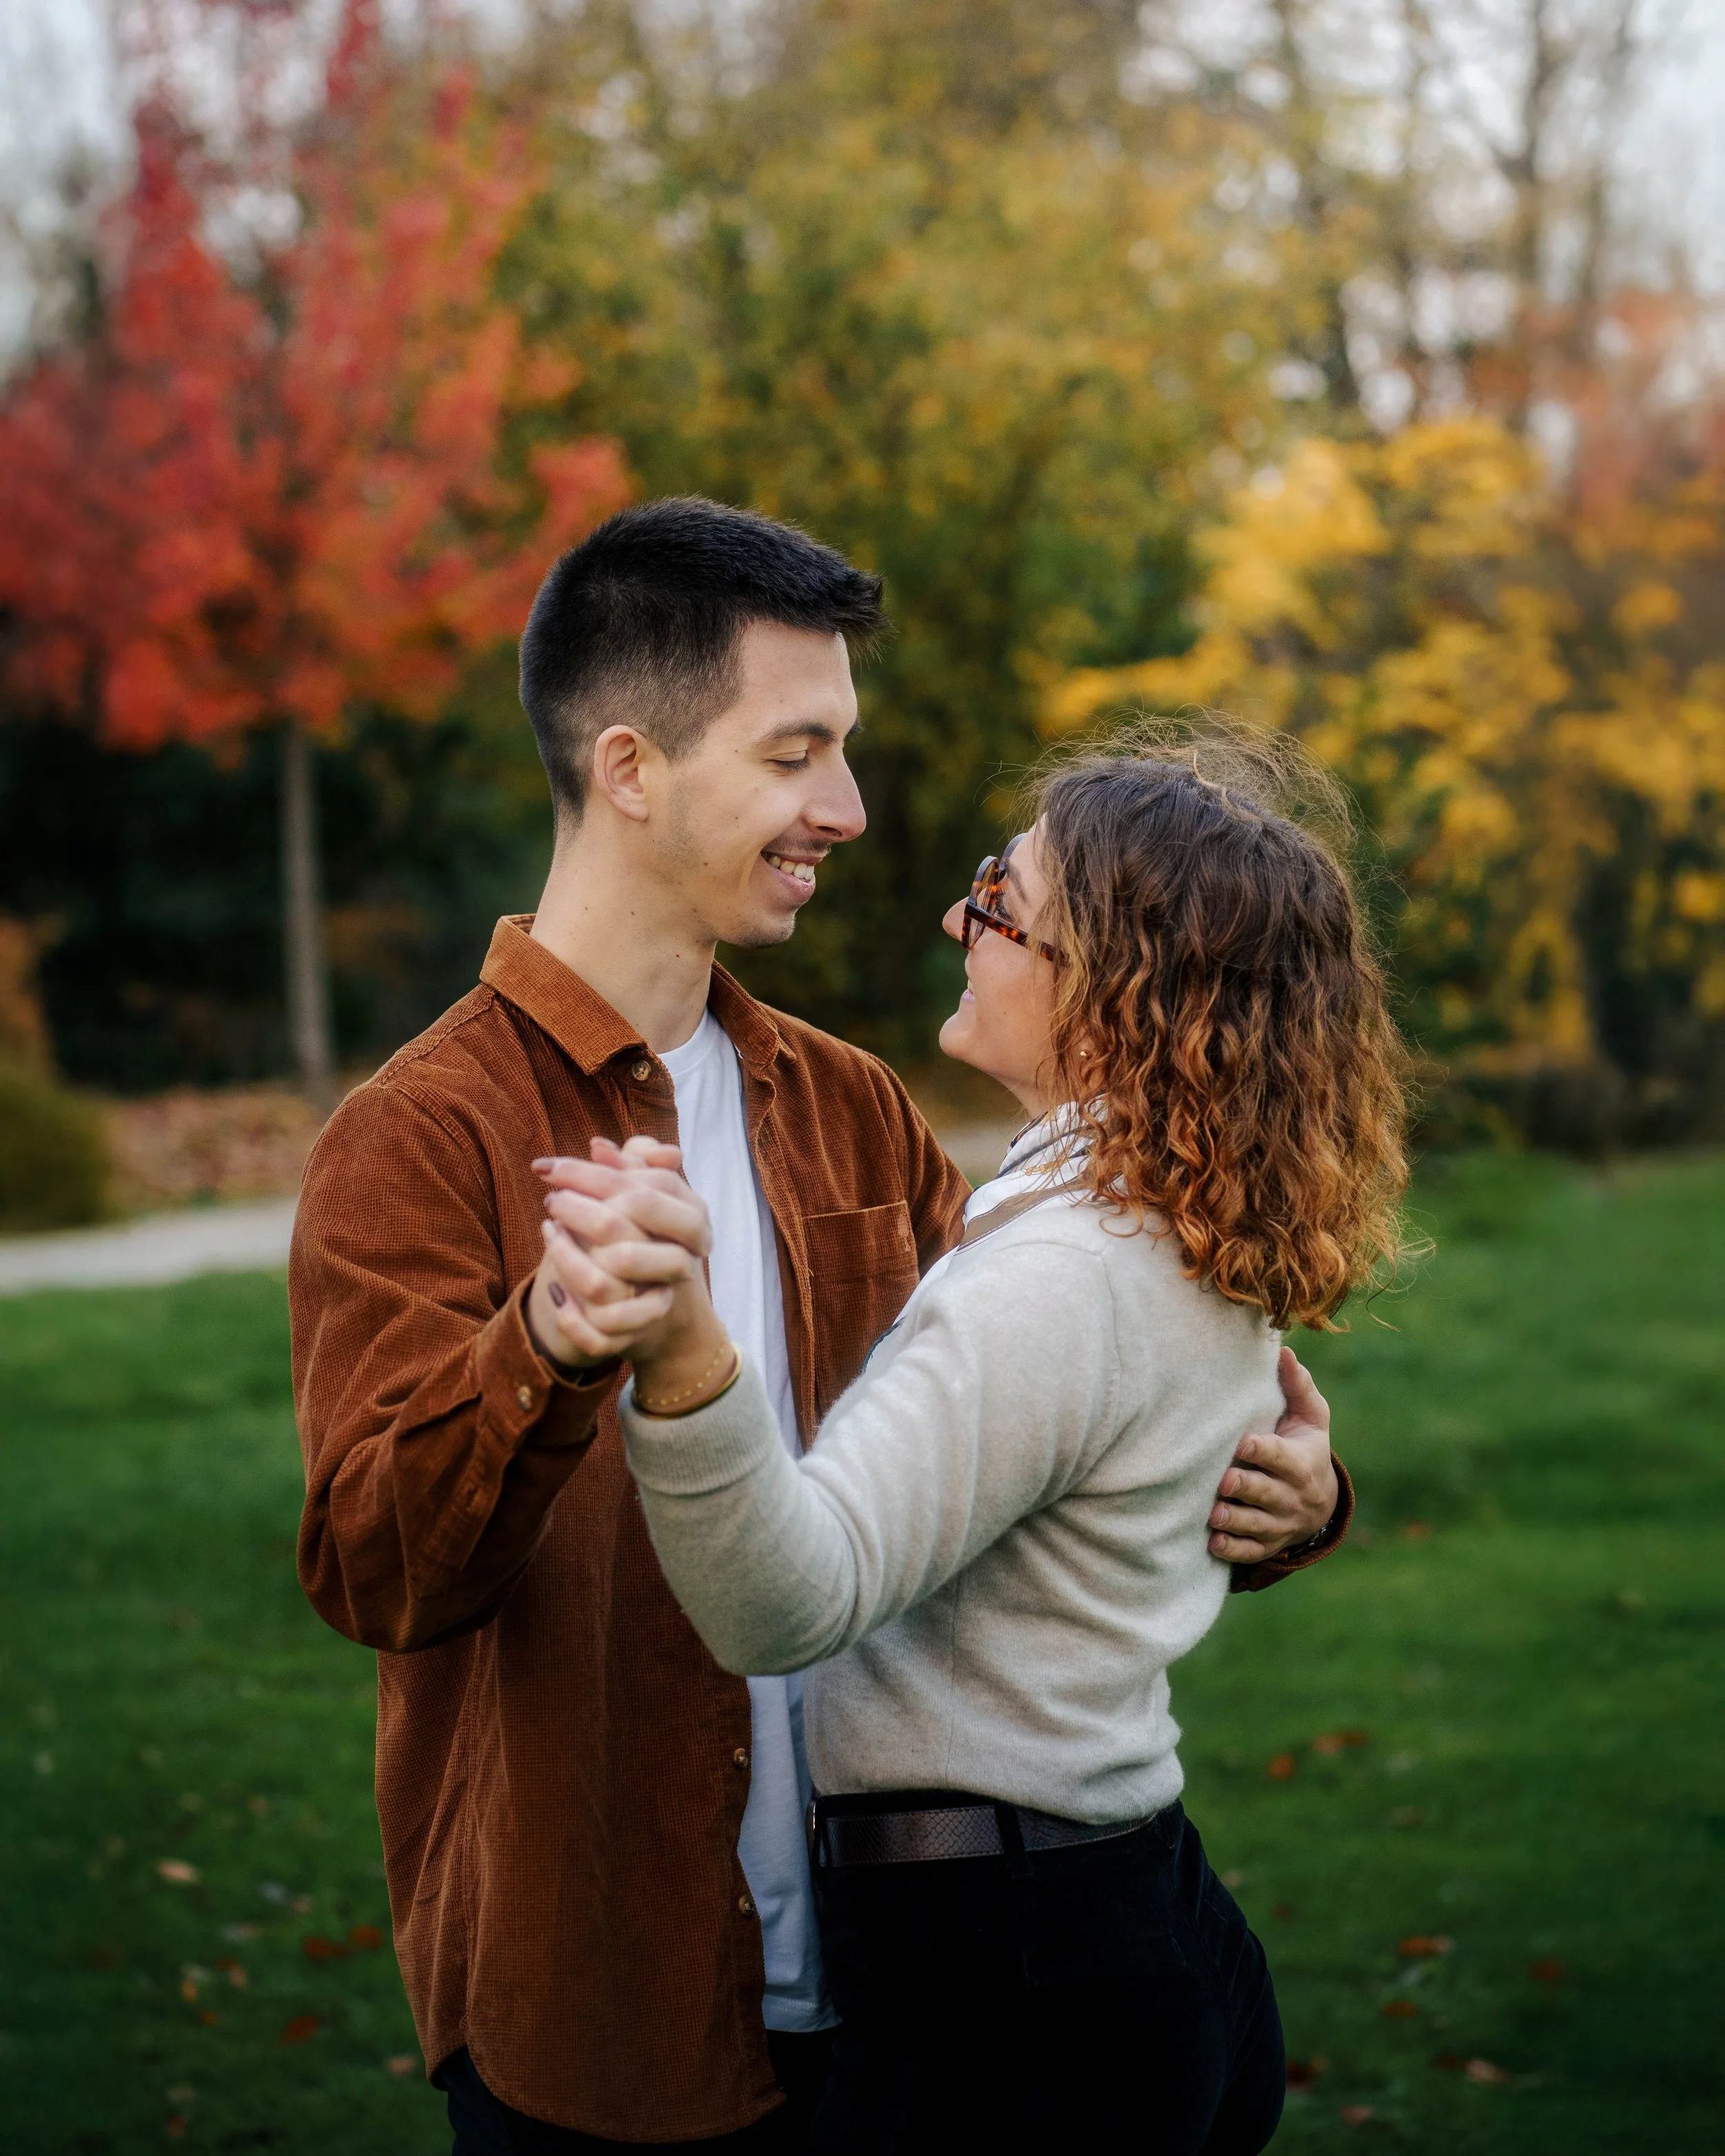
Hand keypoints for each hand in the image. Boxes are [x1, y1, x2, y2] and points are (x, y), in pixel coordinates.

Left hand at [525, 1138, 706, 1368]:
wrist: (656, 1313)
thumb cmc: (646, 1240)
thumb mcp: (642, 1200)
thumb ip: (627, 1169)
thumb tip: (598, 1146)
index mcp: (692, 1217)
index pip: (641, 1184)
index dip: (588, 1172)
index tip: (547, 1167)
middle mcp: (682, 1259)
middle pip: (622, 1222)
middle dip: (577, 1207)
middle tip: (550, 1199)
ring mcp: (659, 1298)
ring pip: (606, 1276)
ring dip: (565, 1255)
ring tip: (548, 1231)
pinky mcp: (635, 1335)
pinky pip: (599, 1328)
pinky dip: (570, 1313)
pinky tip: (552, 1288)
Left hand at [1207, 1347, 1338, 1564]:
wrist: (1319, 1502)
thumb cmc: (1304, 1446)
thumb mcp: (1310, 1418)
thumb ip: (1298, 1387)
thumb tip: (1284, 1350)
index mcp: (1301, 1463)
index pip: (1282, 1457)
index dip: (1263, 1452)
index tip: (1243, 1443)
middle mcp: (1292, 1497)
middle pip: (1268, 1494)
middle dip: (1247, 1488)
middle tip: (1225, 1481)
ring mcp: (1279, 1524)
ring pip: (1257, 1525)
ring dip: (1236, 1521)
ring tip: (1215, 1514)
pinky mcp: (1266, 1544)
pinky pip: (1250, 1552)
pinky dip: (1233, 1550)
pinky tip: (1213, 1543)